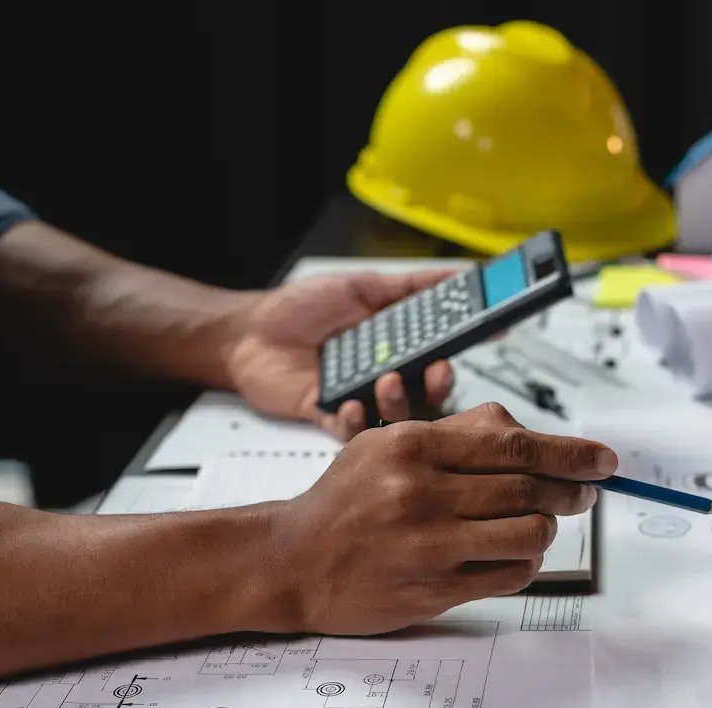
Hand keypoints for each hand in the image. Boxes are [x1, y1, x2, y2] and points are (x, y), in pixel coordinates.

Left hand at [226, 271, 457, 438]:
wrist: (248, 331)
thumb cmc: (300, 307)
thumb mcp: (361, 286)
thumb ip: (410, 286)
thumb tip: (458, 274)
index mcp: (393, 347)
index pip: (435, 358)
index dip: (451, 359)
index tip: (463, 352)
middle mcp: (380, 375)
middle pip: (422, 393)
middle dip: (435, 387)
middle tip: (434, 373)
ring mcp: (355, 397)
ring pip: (392, 415)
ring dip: (397, 401)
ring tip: (385, 380)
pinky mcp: (328, 416)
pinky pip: (350, 430)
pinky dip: (354, 421)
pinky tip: (350, 405)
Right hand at [260, 403, 616, 634]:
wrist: (291, 562)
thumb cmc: (342, 502)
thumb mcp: (385, 444)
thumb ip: (454, 435)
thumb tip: (525, 432)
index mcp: (411, 447)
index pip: (512, 444)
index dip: (569, 452)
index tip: (602, 459)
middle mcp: (420, 494)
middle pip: (528, 488)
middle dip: (571, 490)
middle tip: (587, 492)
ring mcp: (428, 546)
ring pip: (529, 533)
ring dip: (547, 528)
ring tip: (540, 523)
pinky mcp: (433, 590)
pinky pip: (509, 577)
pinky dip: (525, 564)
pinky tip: (513, 554)